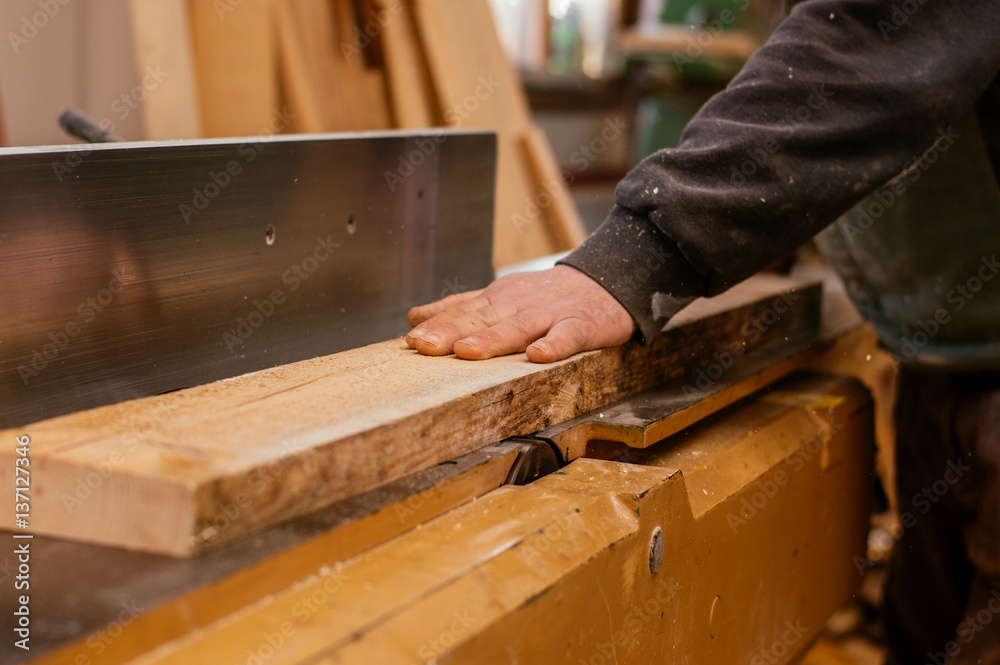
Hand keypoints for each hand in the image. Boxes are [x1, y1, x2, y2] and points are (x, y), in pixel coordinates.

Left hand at [406, 265, 635, 362]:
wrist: (607, 281)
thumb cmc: (548, 295)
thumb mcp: (501, 295)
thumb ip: (460, 307)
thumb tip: (414, 315)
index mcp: (499, 299)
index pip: (462, 312)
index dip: (436, 325)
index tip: (409, 340)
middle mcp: (519, 304)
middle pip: (483, 319)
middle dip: (452, 332)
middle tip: (425, 346)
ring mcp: (550, 314)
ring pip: (519, 327)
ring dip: (493, 340)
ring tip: (467, 353)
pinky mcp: (582, 325)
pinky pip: (568, 336)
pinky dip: (554, 345)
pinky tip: (538, 356)